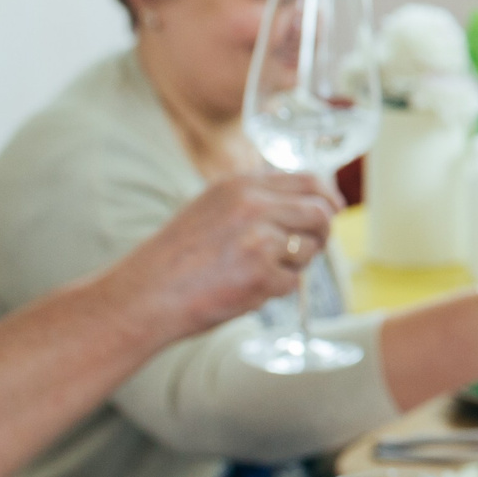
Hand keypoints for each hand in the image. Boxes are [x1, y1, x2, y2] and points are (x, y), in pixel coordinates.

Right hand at [116, 174, 337, 337]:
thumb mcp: (213, 208)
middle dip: (322, 233)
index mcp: (242, 185)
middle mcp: (254, 205)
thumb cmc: (178, 257)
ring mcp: (259, 239)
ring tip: (256, 272)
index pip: (309, 181)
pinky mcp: (261, 274)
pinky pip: (292, 282)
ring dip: (294, 265)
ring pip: (310, 249)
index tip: (333, 210)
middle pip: (320, 213)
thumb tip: (310, 201)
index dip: (327, 198)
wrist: (144, 295)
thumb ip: (256, 199)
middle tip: (311, 249)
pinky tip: (242, 290)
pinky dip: (274, 290)